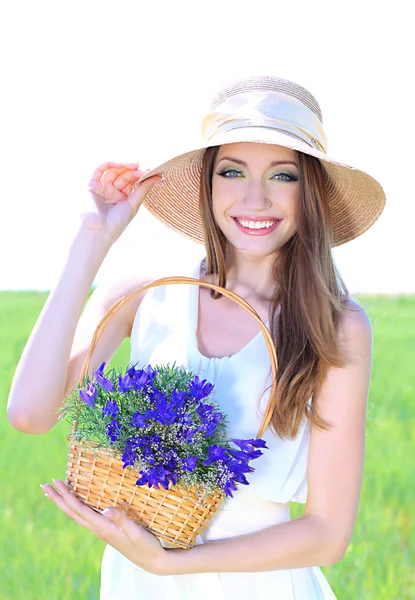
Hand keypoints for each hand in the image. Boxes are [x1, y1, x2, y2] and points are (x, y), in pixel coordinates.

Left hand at [41, 479, 167, 574]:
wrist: (152, 561)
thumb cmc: (146, 545)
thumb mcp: (136, 532)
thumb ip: (122, 519)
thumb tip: (106, 509)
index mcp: (103, 527)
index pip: (79, 509)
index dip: (67, 495)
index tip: (56, 482)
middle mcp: (98, 529)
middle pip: (72, 513)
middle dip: (58, 499)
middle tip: (45, 486)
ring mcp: (101, 531)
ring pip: (76, 515)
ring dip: (64, 503)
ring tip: (55, 494)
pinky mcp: (106, 530)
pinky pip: (85, 517)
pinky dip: (76, 508)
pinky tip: (77, 503)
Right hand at [82, 162, 162, 244]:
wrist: (99, 231)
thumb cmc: (116, 222)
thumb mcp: (133, 204)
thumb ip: (144, 189)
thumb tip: (159, 177)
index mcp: (123, 198)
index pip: (132, 182)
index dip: (142, 176)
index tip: (153, 172)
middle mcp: (112, 192)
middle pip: (123, 175)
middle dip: (134, 171)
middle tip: (143, 170)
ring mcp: (102, 188)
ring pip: (113, 171)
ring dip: (124, 166)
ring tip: (135, 166)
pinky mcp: (92, 185)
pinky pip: (99, 170)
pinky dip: (109, 164)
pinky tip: (120, 164)